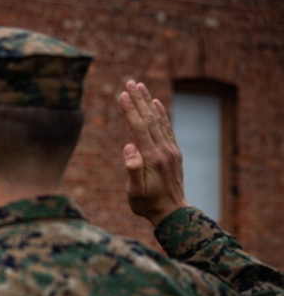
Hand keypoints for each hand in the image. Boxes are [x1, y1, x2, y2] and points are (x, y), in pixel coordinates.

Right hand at [119, 80, 189, 226]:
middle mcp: (163, 150)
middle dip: (139, 100)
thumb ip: (132, 170)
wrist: (172, 212)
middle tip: (131, 82)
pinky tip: (156, 104)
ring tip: (141, 86)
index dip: (130, 110)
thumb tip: (128, 147)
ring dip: (149, 102)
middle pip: (150, 119)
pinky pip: (167, 128)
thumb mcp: (134, 193)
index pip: (139, 128)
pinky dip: (161, 114)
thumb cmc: (147, 205)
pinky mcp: (173, 152)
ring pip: (159, 120)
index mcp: (152, 158)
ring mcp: (170, 150)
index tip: (122, 94)